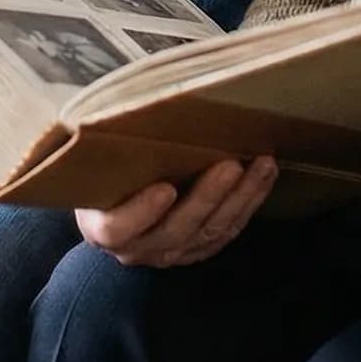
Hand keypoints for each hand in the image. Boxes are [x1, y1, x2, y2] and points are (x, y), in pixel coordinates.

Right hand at [76, 156, 278, 267]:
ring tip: (261, 165)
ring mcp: (171, 253)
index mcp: (104, 229)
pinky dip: (249, 202)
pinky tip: (265, 176)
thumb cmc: (106, 180)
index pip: (118, 228)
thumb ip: (109, 152)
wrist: (116, 211)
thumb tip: (127, 108)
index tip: (164, 188)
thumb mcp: (95, 169)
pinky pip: (228, 230)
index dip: (142, 211)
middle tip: (230, 166)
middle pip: (176, 229)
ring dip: (240, 197)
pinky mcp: (199, 249)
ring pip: (210, 231)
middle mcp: (138, 248)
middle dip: (207, 197)